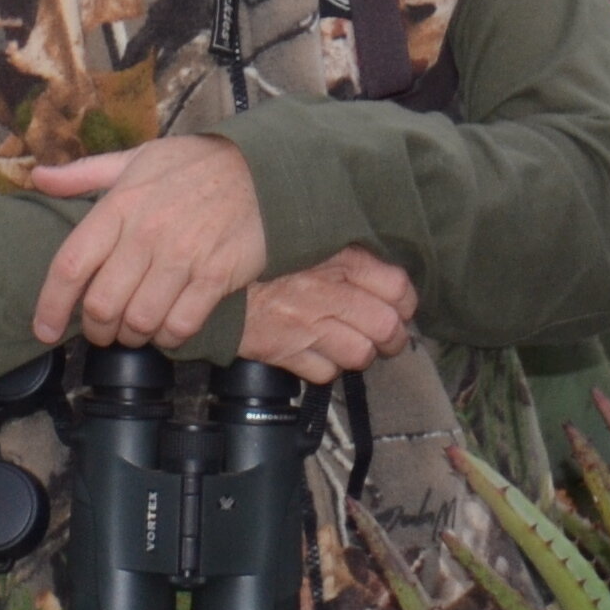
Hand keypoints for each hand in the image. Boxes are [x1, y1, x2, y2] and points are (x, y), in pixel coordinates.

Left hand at [25, 136, 265, 349]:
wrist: (263, 171)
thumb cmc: (194, 166)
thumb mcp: (135, 159)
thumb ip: (83, 174)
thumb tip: (38, 178)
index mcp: (119, 205)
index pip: (71, 264)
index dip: (51, 304)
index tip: (44, 328)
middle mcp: (146, 233)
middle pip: (102, 304)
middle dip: (95, 329)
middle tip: (101, 330)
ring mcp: (182, 257)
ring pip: (139, 321)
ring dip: (131, 336)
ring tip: (133, 330)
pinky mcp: (216, 277)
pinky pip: (180, 325)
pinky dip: (168, 337)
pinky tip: (166, 328)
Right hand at [242, 248, 418, 382]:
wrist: (204, 272)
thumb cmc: (257, 251)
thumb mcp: (305, 235)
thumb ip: (342, 246)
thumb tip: (375, 261)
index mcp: (339, 257)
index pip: (398, 287)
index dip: (405, 302)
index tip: (400, 306)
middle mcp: (328, 292)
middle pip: (387, 328)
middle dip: (392, 338)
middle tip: (385, 336)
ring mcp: (307, 325)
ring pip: (360, 355)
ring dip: (360, 354)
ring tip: (353, 345)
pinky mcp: (284, 350)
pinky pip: (323, 374)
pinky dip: (325, 368)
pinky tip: (318, 353)